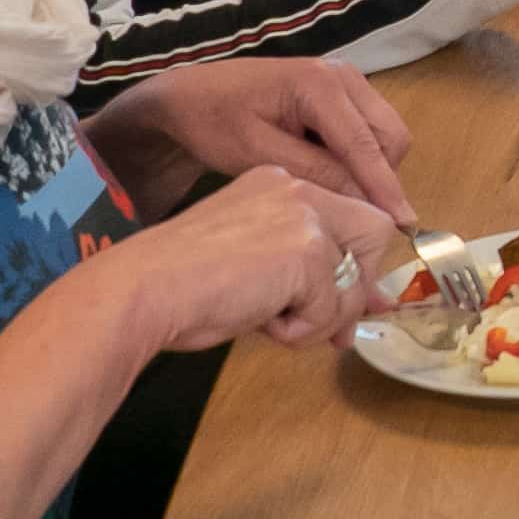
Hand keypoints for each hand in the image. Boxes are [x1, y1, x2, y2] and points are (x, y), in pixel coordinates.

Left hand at [82, 58, 414, 220]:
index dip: (385, 188)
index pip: (366, 146)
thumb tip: (363, 202)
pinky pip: (369, 130)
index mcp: (320, 85)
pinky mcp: (343, 91)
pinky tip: (323, 168)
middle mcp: (344, 76)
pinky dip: (358, 156)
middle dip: (379, 176)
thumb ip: (314, 173)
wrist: (190, 95)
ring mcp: (346, 80)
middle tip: (348, 211)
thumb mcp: (259, 154)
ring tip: (326, 187)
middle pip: (390, 137)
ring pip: (385, 135)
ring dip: (369, 167)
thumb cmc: (215, 122)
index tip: (404, 224)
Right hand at [105, 165, 406, 354]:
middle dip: (357, 291)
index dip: (355, 266)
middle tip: (335, 333)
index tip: (343, 305)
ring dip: (319, 320)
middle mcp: (298, 189)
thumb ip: (309, 274)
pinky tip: (261, 321)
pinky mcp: (308, 251)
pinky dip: (301, 331)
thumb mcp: (256, 268)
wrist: (144, 289)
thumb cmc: (182, 285)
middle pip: (373, 235)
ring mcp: (306, 216)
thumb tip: (373, 304)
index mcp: (279, 184)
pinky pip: (331, 310)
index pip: (351, 217)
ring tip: (270, 322)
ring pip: (354, 283)